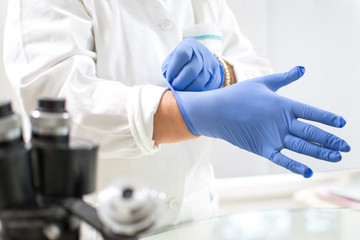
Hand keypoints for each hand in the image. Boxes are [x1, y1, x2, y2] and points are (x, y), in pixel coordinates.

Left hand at [162, 38, 223, 90]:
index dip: (173, 69)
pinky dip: (194, 93)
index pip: (182, 54)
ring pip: (198, 83)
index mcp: (189, 46)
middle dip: (180, 82)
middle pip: (191, 71)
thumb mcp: (173, 59)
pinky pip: (204, 89)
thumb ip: (168, 67)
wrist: (204, 62)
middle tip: (174, 87)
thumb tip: (170, 81)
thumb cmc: (183, 62)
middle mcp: (202, 54)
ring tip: (181, 90)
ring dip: (186, 90)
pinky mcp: (215, 77)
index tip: (169, 77)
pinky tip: (189, 92)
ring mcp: (210, 66)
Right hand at [171, 66, 350, 176]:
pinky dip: (295, 166)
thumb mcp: (262, 83)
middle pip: (312, 132)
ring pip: (302, 146)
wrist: (216, 111)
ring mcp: (272, 136)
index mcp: (283, 104)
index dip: (328, 118)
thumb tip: (302, 68)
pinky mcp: (262, 148)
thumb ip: (284, 78)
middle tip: (346, 147)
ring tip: (336, 158)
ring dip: (320, 153)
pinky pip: (282, 159)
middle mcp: (281, 122)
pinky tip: (309, 171)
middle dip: (331, 140)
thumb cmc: (238, 95)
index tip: (342, 124)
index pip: (312, 112)